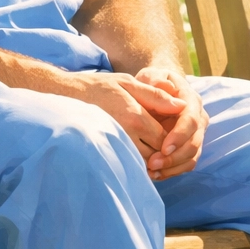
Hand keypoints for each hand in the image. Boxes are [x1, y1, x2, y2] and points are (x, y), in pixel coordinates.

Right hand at [58, 71, 187, 163]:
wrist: (67, 96)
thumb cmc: (100, 87)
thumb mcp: (128, 83)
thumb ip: (156, 95)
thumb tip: (182, 104)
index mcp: (135, 116)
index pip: (165, 138)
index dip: (173, 138)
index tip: (173, 132)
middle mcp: (127, 135)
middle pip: (157, 155)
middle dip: (164, 153)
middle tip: (167, 145)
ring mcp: (115, 146)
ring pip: (143, 164)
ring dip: (152, 161)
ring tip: (153, 150)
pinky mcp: (106, 152)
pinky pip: (128, 165)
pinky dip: (137, 164)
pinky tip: (138, 154)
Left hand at [134, 66, 207, 179]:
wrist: (154, 90)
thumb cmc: (151, 83)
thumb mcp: (150, 76)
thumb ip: (156, 82)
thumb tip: (169, 90)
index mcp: (191, 100)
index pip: (191, 120)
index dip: (180, 136)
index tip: (163, 148)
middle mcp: (198, 118)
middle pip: (194, 143)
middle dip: (174, 157)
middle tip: (152, 164)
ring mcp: (195, 135)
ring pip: (192, 157)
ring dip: (173, 167)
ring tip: (152, 172)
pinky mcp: (188, 148)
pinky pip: (185, 165)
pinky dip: (172, 172)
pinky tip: (155, 175)